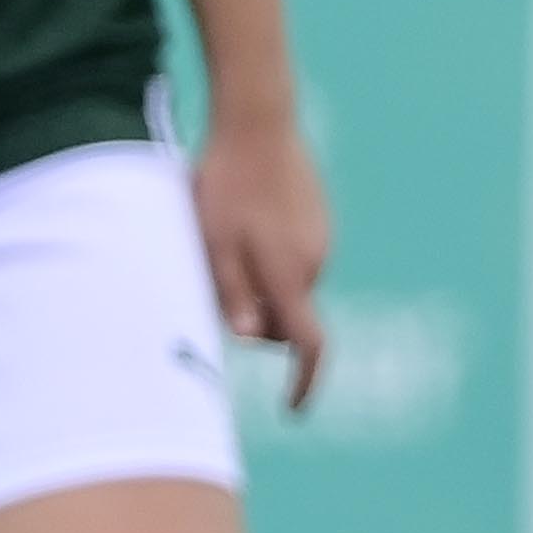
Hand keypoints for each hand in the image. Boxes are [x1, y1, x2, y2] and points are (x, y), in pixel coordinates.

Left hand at [195, 101, 333, 413]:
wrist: (258, 122)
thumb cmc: (224, 185)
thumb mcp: (211, 243)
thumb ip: (232, 292)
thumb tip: (253, 338)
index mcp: (290, 275)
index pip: (307, 344)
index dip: (303, 383)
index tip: (294, 410)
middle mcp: (316, 262)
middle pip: (286, 318)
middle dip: (257, 318)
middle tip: (212, 280)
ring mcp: (321, 239)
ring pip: (287, 286)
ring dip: (259, 283)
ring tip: (223, 239)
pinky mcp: (318, 219)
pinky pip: (292, 258)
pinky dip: (268, 258)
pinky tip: (243, 221)